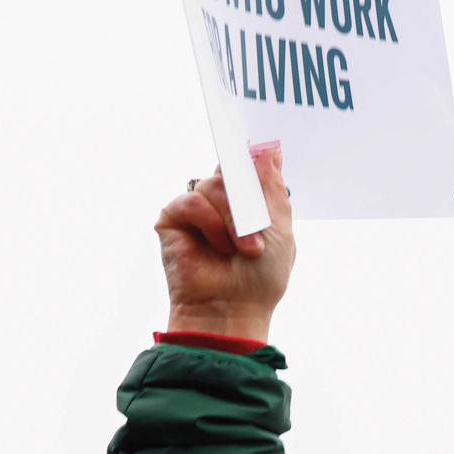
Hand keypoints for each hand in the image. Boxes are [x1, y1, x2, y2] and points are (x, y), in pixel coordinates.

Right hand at [156, 152, 294, 341]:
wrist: (233, 308)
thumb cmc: (259, 278)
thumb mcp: (280, 230)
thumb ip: (272, 189)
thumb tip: (269, 150)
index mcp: (249, 202)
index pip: (248, 165)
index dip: (252, 154)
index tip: (262, 145)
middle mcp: (222, 202)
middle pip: (232, 170)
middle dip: (249, 200)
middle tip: (258, 227)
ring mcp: (197, 209)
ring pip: (214, 185)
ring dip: (234, 220)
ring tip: (243, 249)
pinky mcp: (173, 218)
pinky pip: (193, 201)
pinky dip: (210, 223)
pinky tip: (218, 247)